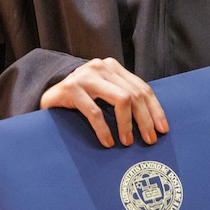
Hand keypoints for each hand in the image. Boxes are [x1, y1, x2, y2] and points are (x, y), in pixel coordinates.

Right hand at [39, 58, 167, 147]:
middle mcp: (101, 67)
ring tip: (128, 142)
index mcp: (113, 67)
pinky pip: (95, 111)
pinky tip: (108, 142)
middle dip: (145, 120)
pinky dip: (104, 129)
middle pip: (134, 94)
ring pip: (120, 99)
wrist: (47, 95)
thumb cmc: (79, 99)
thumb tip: (152, 121)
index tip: (162, 129)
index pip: (142, 88)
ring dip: (127, 124)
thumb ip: (123, 97)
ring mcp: (86, 76)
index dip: (155, 109)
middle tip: (149, 140)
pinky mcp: (71, 88)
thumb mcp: (103, 94)